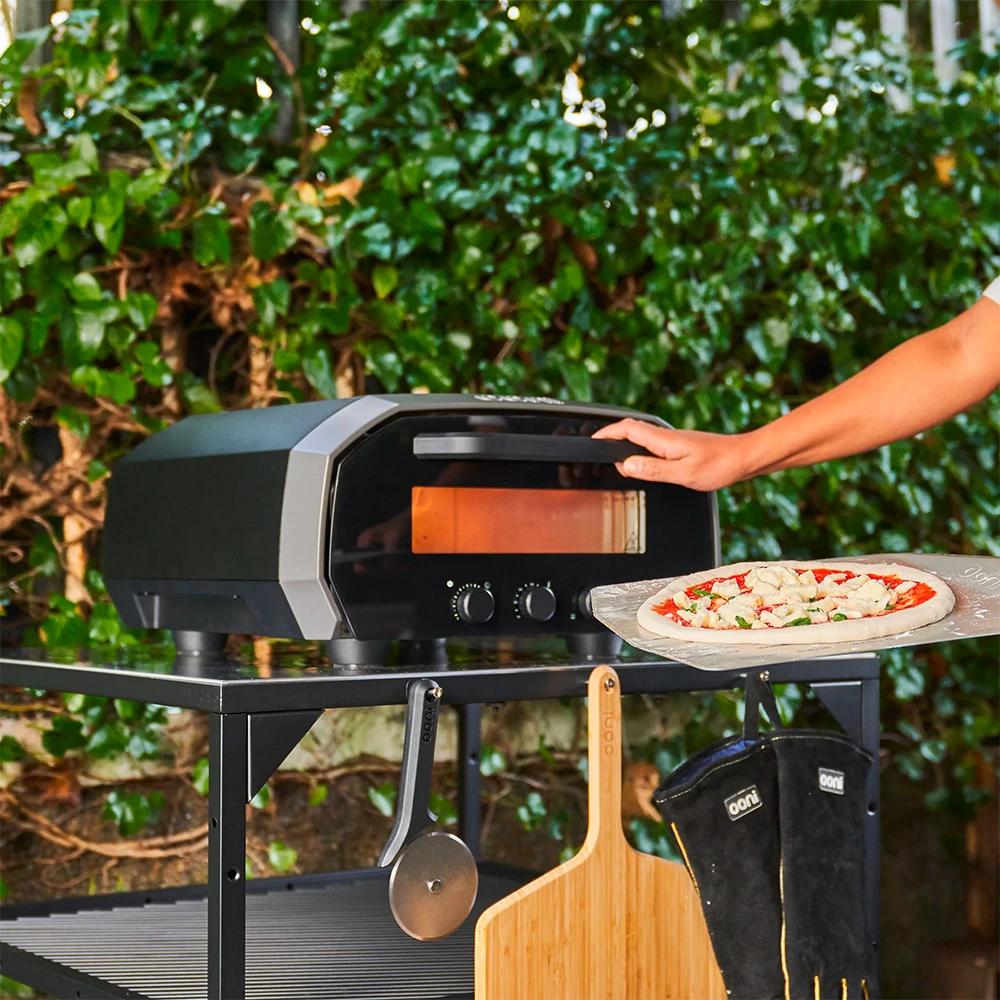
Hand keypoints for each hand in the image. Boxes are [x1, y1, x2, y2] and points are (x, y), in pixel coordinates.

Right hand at [592, 418, 752, 490]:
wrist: (744, 458)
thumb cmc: (720, 465)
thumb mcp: (684, 473)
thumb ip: (653, 469)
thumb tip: (627, 465)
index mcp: (664, 440)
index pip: (626, 429)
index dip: (606, 433)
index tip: (592, 441)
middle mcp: (666, 437)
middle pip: (631, 430)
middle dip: (611, 438)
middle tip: (600, 452)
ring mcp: (674, 440)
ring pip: (641, 437)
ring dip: (625, 444)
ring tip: (616, 460)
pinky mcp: (680, 446)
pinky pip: (652, 443)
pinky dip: (640, 450)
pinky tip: (643, 462)